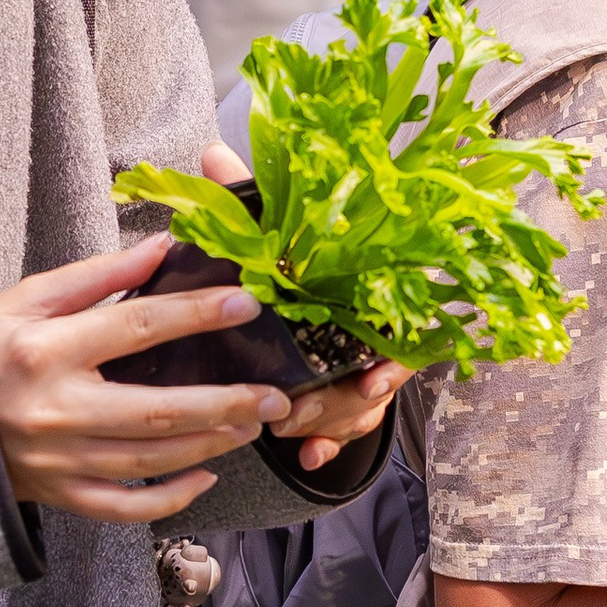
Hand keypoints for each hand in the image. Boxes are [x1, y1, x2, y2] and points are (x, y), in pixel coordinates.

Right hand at [0, 232, 295, 522]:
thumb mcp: (26, 300)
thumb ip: (95, 277)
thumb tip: (161, 249)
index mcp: (45, 350)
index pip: (136, 327)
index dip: (196, 314)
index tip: (245, 304)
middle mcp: (56, 410)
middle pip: (156, 411)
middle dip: (223, 404)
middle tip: (275, 396)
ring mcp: (59, 460)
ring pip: (149, 461)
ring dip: (209, 444)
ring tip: (252, 425)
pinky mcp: (60, 495)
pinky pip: (125, 507)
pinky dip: (170, 499)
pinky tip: (206, 476)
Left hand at [193, 140, 405, 470]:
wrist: (320, 287)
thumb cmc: (296, 258)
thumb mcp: (274, 228)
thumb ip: (249, 196)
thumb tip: (211, 151)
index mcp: (362, 294)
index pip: (395, 332)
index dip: (389, 360)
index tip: (373, 378)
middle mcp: (371, 333)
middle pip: (373, 379)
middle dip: (337, 400)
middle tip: (297, 409)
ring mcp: (362, 370)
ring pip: (360, 408)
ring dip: (326, 422)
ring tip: (290, 432)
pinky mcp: (347, 400)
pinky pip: (347, 430)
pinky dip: (327, 444)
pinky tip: (308, 455)